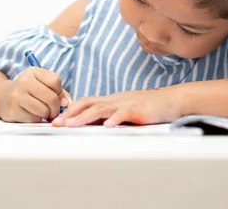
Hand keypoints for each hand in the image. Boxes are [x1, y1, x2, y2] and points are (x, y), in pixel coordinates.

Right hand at [0, 67, 71, 122]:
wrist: (3, 98)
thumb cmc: (29, 92)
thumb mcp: (42, 85)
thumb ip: (59, 93)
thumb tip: (67, 104)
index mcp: (33, 71)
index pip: (55, 81)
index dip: (60, 93)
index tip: (56, 98)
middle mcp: (24, 81)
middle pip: (51, 98)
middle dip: (56, 109)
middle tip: (53, 112)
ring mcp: (16, 95)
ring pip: (43, 110)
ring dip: (46, 115)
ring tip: (42, 113)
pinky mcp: (12, 110)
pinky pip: (33, 119)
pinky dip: (36, 120)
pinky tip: (31, 115)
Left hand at [52, 88, 181, 126]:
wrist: (171, 100)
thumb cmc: (149, 107)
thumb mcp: (125, 111)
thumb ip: (110, 116)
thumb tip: (93, 126)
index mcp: (110, 101)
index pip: (85, 103)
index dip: (70, 110)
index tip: (56, 121)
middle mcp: (115, 100)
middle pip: (88, 104)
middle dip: (70, 114)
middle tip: (56, 124)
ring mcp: (126, 104)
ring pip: (101, 109)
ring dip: (84, 117)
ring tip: (72, 125)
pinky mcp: (138, 110)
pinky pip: (124, 113)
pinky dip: (115, 119)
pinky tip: (107, 126)